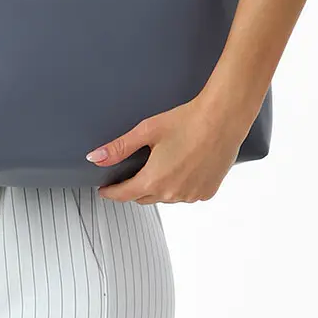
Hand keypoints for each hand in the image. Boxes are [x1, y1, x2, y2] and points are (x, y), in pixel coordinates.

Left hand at [86, 94, 251, 203]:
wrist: (222, 120)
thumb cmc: (186, 121)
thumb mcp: (147, 131)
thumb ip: (119, 148)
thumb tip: (96, 158)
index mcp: (154, 180)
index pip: (124, 194)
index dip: (111, 192)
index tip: (105, 190)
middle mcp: (172, 194)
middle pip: (144, 197)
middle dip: (134, 189)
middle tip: (129, 176)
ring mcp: (191, 195)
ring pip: (166, 197)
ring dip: (158, 188)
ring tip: (159, 168)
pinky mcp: (207, 192)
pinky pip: (186, 194)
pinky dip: (179, 186)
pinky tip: (181, 169)